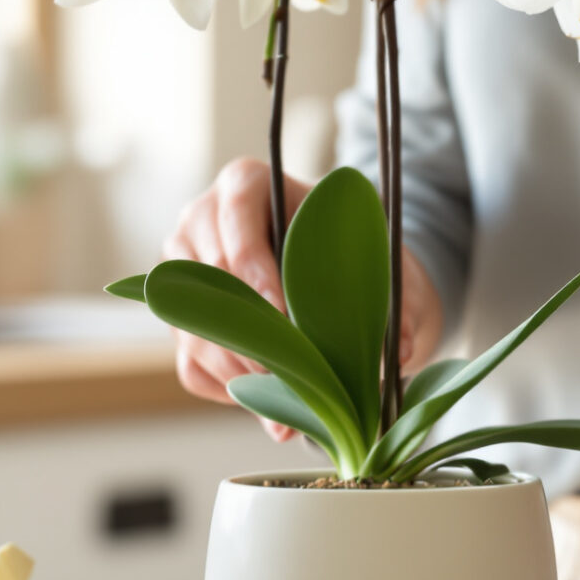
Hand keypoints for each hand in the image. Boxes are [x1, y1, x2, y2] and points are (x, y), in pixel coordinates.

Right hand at [162, 156, 444, 441]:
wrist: (340, 266)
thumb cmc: (354, 250)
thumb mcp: (377, 257)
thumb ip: (389, 292)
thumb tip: (398, 349)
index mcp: (245, 184)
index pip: (236, 223)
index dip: (256, 272)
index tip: (283, 313)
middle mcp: (201, 220)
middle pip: (207, 280)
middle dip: (250, 332)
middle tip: (288, 368)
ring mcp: (183, 269)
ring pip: (194, 328)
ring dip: (239, 367)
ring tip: (283, 392)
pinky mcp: (182, 317)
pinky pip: (191, 362)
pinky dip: (226, 387)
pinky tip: (266, 394)